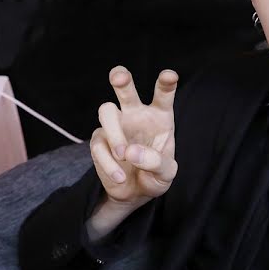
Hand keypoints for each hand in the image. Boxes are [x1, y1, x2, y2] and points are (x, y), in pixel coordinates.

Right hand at [90, 66, 179, 208]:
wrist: (135, 194)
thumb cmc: (155, 175)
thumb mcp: (166, 173)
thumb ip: (156, 162)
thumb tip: (131, 152)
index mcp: (159, 116)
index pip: (163, 96)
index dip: (166, 83)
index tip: (170, 75)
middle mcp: (136, 115)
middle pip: (126, 90)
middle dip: (121, 79)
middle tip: (119, 77)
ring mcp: (115, 126)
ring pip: (106, 111)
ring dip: (114, 132)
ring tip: (124, 155)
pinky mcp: (99, 142)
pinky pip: (99, 146)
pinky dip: (110, 164)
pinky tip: (120, 177)